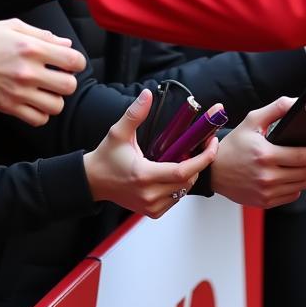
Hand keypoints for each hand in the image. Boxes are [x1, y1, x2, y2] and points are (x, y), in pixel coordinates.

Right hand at [0, 19, 85, 125]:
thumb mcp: (14, 27)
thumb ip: (43, 35)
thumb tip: (66, 44)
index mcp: (33, 48)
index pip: (74, 61)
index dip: (77, 62)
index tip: (70, 63)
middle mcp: (29, 72)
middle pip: (69, 86)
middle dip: (68, 81)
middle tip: (57, 77)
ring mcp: (19, 92)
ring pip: (56, 106)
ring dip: (55, 99)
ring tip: (46, 91)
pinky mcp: (9, 107)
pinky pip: (38, 119)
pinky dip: (41, 114)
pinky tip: (35, 103)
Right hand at [83, 89, 217, 218]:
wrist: (94, 182)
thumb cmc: (106, 157)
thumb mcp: (118, 132)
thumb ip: (134, 113)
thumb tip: (147, 94)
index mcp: (144, 175)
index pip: (182, 171)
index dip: (202, 159)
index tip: (212, 144)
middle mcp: (149, 194)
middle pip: (187, 181)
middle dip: (199, 163)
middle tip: (203, 145)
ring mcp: (151, 206)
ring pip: (183, 191)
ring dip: (190, 174)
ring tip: (188, 156)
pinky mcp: (152, 211)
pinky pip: (175, 199)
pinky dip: (180, 186)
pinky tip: (175, 172)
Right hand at [210, 97, 305, 208]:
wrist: (214, 170)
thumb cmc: (234, 144)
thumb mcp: (252, 120)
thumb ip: (276, 108)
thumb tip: (296, 102)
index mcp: (265, 155)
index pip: (303, 156)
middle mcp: (266, 176)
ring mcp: (266, 191)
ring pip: (301, 185)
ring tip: (301, 164)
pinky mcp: (265, 202)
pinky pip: (292, 195)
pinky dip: (295, 185)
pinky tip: (289, 175)